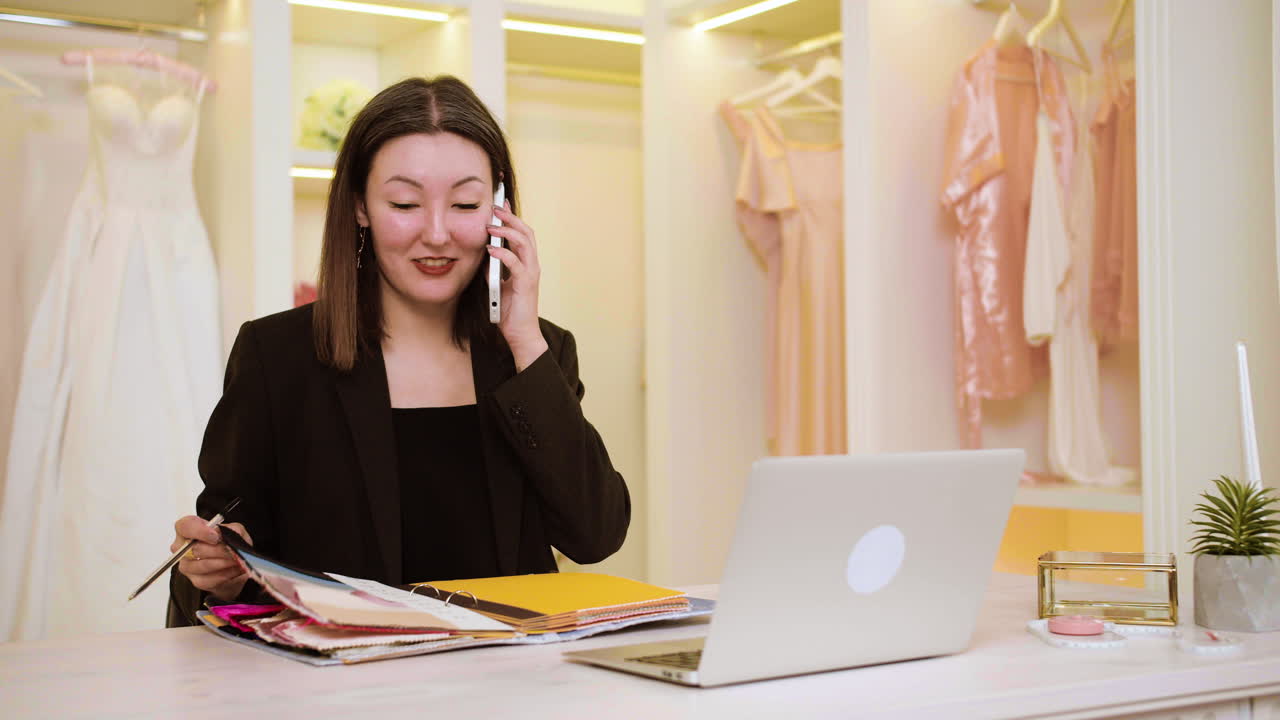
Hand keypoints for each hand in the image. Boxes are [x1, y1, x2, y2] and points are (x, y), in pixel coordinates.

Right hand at [171, 515, 252, 601]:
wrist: (236, 565)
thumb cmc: (230, 544)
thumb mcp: (235, 531)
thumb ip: (230, 530)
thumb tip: (225, 534)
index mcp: (189, 530)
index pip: (185, 526)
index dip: (199, 531)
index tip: (216, 537)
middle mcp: (184, 548)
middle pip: (196, 549)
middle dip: (218, 550)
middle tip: (233, 550)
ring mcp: (187, 566)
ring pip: (203, 565)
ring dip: (223, 563)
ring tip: (237, 560)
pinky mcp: (196, 581)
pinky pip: (209, 580)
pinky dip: (225, 574)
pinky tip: (235, 569)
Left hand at [486, 201, 548, 370]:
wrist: (520, 333)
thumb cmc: (510, 310)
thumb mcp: (497, 284)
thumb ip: (494, 269)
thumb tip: (484, 255)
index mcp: (527, 263)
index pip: (523, 234)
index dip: (513, 217)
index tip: (501, 203)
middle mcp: (532, 265)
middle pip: (526, 232)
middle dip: (510, 217)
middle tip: (495, 207)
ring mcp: (530, 274)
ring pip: (524, 243)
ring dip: (507, 231)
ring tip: (492, 225)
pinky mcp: (525, 284)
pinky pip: (516, 263)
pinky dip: (503, 253)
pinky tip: (490, 249)